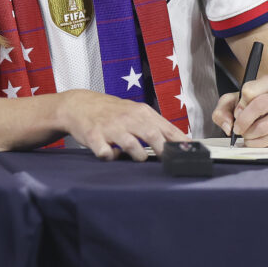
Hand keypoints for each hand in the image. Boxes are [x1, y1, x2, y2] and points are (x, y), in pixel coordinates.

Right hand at [60, 89, 189, 160]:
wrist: (78, 105)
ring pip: (131, 145)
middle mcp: (127, 118)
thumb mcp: (134, 112)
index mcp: (140, 112)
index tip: (189, 154)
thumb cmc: (110, 111)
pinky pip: (105, 152)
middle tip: (166, 161)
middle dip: (162, 150)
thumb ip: (155, 125)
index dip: (180, 143)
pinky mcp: (94, 136)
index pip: (166, 128)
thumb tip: (182, 142)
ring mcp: (110, 127)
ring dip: (137, 156)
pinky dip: (110, 156)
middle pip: (152, 135)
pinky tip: (110, 154)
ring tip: (135, 156)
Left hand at [212, 73, 267, 146]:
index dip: (239, 106)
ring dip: (249, 134)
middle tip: (237, 129)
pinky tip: (253, 139)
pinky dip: (257, 143)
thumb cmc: (248, 104)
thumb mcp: (231, 101)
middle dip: (243, 121)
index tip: (236, 113)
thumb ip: (222, 111)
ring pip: (265, 126)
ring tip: (245, 133)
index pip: (250, 91)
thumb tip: (228, 126)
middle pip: (260, 106)